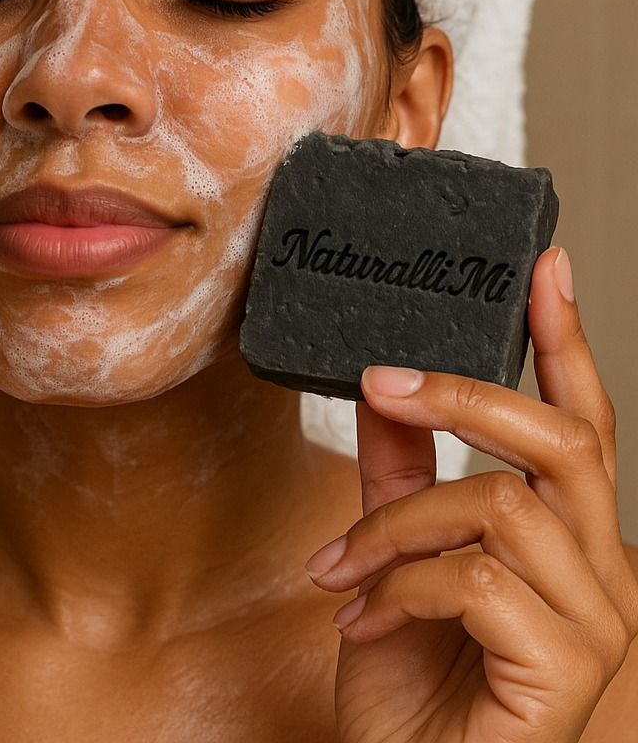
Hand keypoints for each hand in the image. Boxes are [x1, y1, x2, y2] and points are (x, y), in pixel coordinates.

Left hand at [306, 247, 637, 742]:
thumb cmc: (413, 680)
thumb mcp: (393, 553)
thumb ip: (398, 472)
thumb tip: (384, 391)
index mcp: (566, 536)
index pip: (581, 422)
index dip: (565, 340)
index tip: (543, 265)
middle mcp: (602, 571)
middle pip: (562, 441)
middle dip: (465, 396)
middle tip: (381, 380)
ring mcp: (596, 624)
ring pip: (499, 506)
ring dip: (398, 526)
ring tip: (343, 569)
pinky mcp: (565, 670)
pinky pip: (478, 578)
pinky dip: (401, 584)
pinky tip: (365, 618)